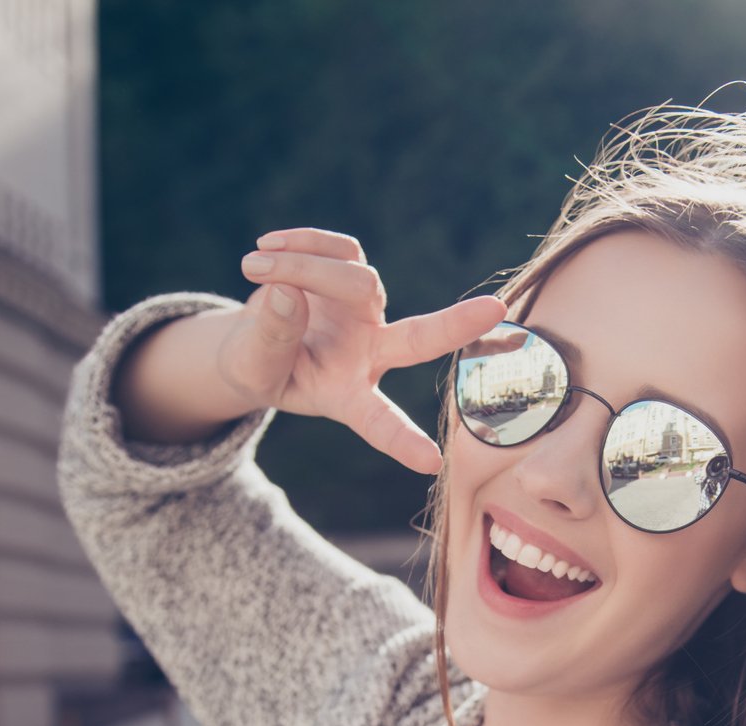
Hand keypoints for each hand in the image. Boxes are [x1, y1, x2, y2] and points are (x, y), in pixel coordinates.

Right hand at [229, 228, 504, 474]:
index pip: (380, 422)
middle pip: (417, 339)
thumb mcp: (253, 368)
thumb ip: (270, 340)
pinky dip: (300, 243)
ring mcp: (368, 310)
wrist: (251, 340)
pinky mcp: (355, 270)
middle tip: (494, 309)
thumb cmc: (258, 367)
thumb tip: (288, 291)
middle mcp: (371, 354)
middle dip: (455, 325)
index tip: (430, 463)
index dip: (402, 441)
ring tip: (251, 267)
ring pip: (356, 279)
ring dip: (300, 268)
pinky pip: (338, 248)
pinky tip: (268, 246)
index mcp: (348, 395)